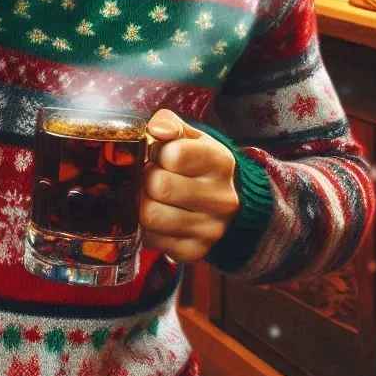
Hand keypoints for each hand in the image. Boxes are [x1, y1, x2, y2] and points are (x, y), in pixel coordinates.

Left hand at [140, 109, 240, 263]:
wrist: (232, 208)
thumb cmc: (201, 167)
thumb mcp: (193, 138)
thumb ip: (170, 123)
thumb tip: (156, 129)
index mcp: (220, 162)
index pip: (175, 154)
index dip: (158, 153)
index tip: (161, 156)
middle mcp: (221, 198)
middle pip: (159, 186)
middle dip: (147, 179)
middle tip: (152, 178)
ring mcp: (210, 229)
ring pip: (150, 217)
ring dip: (143, 205)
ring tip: (154, 198)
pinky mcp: (195, 252)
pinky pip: (152, 241)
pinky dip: (149, 230)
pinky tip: (162, 219)